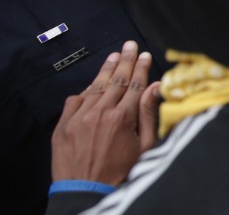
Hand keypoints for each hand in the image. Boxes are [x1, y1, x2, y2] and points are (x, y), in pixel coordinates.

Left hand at [51, 41, 159, 185]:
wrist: (85, 192)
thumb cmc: (121, 172)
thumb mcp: (144, 146)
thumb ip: (149, 114)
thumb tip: (156, 87)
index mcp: (122, 118)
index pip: (135, 85)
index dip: (141, 68)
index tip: (145, 55)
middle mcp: (99, 113)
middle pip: (116, 80)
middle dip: (125, 61)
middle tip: (130, 45)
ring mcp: (79, 118)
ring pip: (95, 87)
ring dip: (106, 69)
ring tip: (114, 55)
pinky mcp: (63, 126)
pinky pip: (75, 100)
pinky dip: (86, 90)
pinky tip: (93, 83)